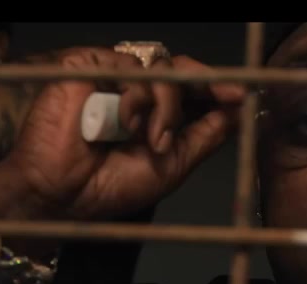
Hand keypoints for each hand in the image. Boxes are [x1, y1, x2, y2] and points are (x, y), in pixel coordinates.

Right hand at [0, 47, 244, 221]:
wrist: (61, 196)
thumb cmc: (108, 186)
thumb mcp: (173, 165)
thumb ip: (205, 136)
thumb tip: (241, 112)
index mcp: (154, 114)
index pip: (191, 89)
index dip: (218, 87)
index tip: (245, 94)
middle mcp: (134, 91)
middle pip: (180, 69)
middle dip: (206, 84)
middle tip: (227, 96)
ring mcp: (110, 77)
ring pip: (160, 69)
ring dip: (168, 105)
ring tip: (154, 141)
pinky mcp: (86, 66)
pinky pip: (129, 64)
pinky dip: (139, 95)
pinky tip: (129, 123)